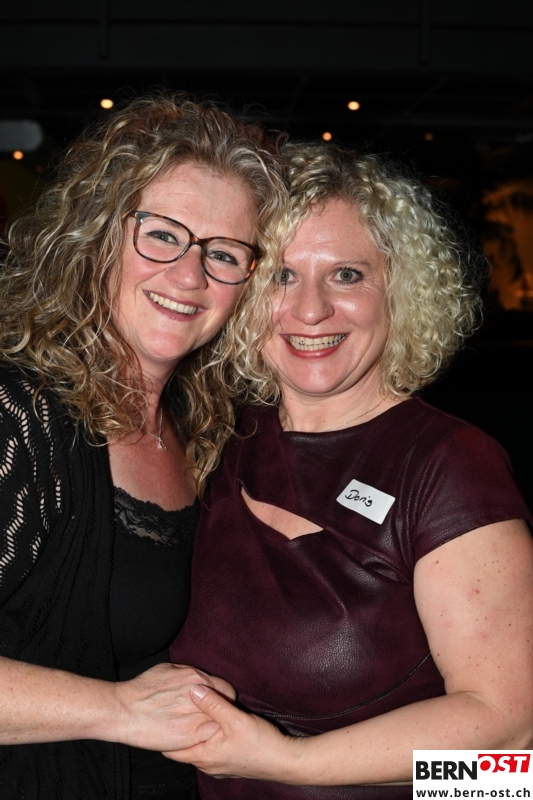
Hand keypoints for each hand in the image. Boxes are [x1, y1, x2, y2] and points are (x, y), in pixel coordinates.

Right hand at [112, 664, 235, 750]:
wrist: (124, 710)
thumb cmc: (142, 689)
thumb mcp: (168, 669)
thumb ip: (188, 674)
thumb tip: (198, 679)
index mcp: (197, 678)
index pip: (225, 690)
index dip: (222, 698)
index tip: (216, 704)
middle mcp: (202, 696)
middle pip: (225, 707)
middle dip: (220, 712)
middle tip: (209, 717)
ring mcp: (198, 716)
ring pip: (218, 722)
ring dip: (212, 724)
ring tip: (200, 727)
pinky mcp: (192, 735)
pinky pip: (207, 736)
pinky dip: (204, 737)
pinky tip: (193, 737)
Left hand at [163, 684, 294, 780]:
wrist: (284, 761)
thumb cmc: (260, 743)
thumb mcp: (235, 719)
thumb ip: (213, 703)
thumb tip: (193, 688)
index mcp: (203, 756)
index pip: (171, 750)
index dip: (164, 733)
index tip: (160, 716)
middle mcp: (207, 764)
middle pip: (184, 748)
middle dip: (179, 730)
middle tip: (173, 711)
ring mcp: (218, 765)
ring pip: (198, 747)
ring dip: (194, 732)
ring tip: (190, 713)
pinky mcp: (229, 762)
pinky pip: (210, 749)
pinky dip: (206, 736)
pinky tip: (212, 723)